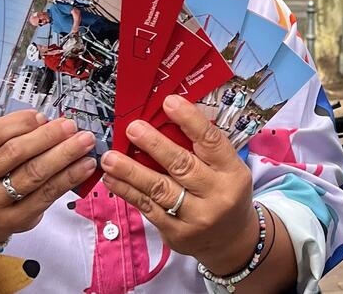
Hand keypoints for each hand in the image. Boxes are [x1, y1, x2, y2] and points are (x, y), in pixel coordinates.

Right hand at [0, 110, 98, 243]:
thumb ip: (7, 132)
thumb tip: (46, 120)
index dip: (18, 123)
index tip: (42, 116)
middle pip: (14, 153)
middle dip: (48, 136)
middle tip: (70, 125)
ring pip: (33, 174)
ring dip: (64, 155)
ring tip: (84, 141)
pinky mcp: (14, 219)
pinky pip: (46, 195)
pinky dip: (69, 177)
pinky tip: (84, 165)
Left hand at [100, 96, 256, 271]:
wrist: (230, 240)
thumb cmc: (225, 192)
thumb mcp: (227, 168)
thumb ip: (203, 149)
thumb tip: (166, 119)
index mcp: (232, 172)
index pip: (211, 141)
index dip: (189, 120)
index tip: (168, 102)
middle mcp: (216, 195)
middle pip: (182, 165)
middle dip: (154, 145)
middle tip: (132, 128)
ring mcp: (196, 217)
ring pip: (159, 189)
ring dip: (131, 172)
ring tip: (110, 157)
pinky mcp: (176, 234)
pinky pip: (148, 209)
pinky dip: (128, 192)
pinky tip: (112, 180)